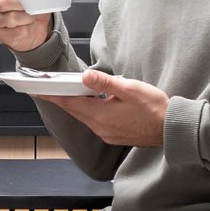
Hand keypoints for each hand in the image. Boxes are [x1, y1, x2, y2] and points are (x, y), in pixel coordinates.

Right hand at [0, 0, 51, 51]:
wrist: (33, 26)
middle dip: (23, 3)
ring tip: (36, 15)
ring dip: (27, 17)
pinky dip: (26, 29)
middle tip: (35, 4)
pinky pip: (14, 32)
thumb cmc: (30, 5)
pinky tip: (30, 25)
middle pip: (4, 1)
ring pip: (10, 18)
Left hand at [35, 70, 168, 147]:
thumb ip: (105, 82)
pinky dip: (89, 110)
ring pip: (84, 115)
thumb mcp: (129, 89)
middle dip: (61, 98)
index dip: (52, 95)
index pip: (69, 103)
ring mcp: (107, 133)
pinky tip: (91, 102)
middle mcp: (100, 127)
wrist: (172, 129)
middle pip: (74, 109)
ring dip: (76, 103)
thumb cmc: (154, 108)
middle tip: (47, 87)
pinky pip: (95, 121)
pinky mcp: (114, 134)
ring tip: (67, 91)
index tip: (37, 89)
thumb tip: (84, 75)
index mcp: (100, 115)